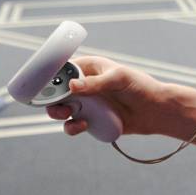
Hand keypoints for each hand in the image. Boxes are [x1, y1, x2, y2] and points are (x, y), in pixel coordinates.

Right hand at [45, 56, 170, 136]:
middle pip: (57, 92)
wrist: (156, 111)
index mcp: (90, 68)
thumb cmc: (140, 87)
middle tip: (57, 105)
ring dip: (59, 113)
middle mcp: (85, 85)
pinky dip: (73, 126)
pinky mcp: (92, 120)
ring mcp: (88, 103)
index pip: (63, 68)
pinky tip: (82, 125)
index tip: (40, 84)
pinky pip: (74, 124)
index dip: (49, 75)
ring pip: (62, 109)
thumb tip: (72, 86)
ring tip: (67, 115)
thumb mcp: (119, 79)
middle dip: (52, 99)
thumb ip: (95, 83)